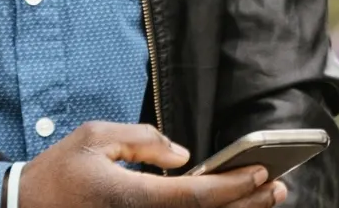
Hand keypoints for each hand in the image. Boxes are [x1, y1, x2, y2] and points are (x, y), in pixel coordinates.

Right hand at [16, 121, 285, 207]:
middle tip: (281, 188)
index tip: (265, 171)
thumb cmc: (58, 172)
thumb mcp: (96, 137)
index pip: (195, 196)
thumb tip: (185, 156)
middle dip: (247, 204)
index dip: (235, 185)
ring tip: (266, 200)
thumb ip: (144, 140)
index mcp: (130, 198)